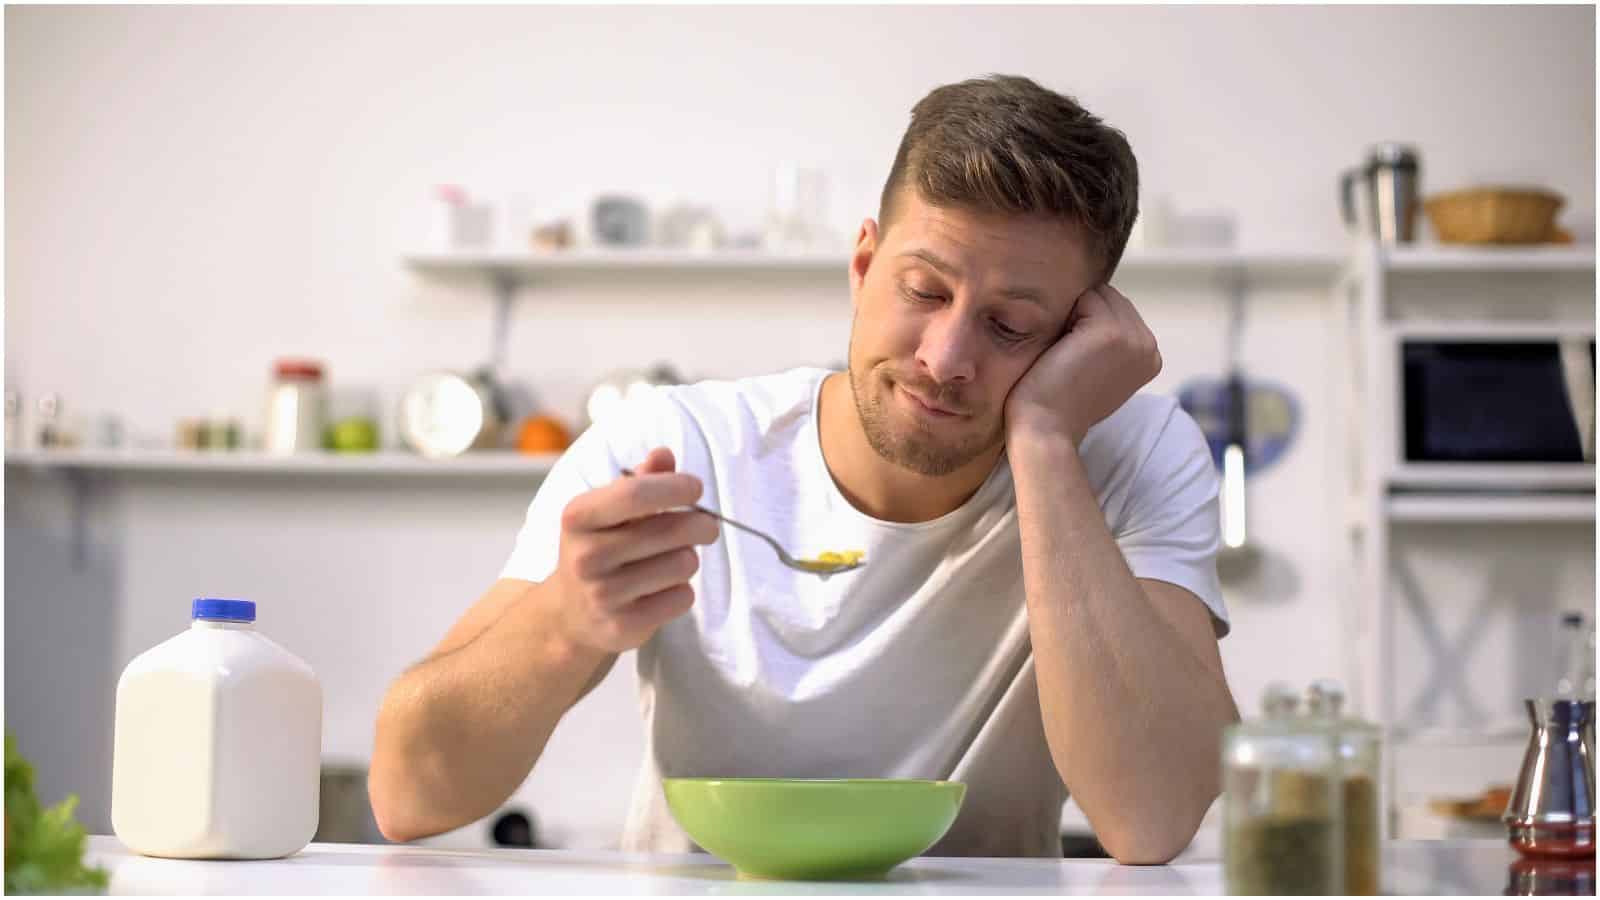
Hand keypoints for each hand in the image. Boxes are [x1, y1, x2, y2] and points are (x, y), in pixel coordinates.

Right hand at [547, 447, 719, 653]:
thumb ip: (640, 480)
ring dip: (688, 559)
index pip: (635, 494)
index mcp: (578, 517)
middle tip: (706, 526)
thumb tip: (663, 455)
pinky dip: (682, 591)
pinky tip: (662, 589)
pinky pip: (682, 598)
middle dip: (701, 524)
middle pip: (671, 531)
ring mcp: (603, 595)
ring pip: (683, 564)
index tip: (695, 488)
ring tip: (671, 560)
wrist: (570, 614)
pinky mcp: (623, 626)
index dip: (674, 488)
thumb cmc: (599, 548)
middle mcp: (586, 557)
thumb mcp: (609, 510)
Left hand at [1004, 284, 1161, 445]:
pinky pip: (1083, 298)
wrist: (1048, 428)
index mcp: (1151, 357)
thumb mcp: (1100, 371)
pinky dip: (1065, 317)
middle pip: (1110, 297)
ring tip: (1067, 353)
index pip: (1119, 311)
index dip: (1090, 326)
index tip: (1080, 360)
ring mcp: (1133, 338)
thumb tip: (1094, 302)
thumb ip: (1110, 343)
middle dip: (1084, 315)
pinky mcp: (1110, 331)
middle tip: (1070, 357)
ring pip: (1098, 295)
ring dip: (1074, 315)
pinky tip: (1062, 349)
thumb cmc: (1062, 402)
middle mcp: (1149, 346)